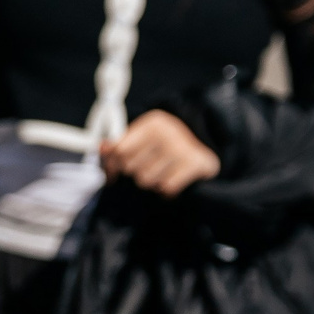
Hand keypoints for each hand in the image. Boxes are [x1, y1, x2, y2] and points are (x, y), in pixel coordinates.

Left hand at [100, 110, 221, 195]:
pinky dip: (169, 191)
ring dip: (154, 183)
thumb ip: (121, 144)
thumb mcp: (146, 139)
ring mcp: (182, 148)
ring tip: (165, 173)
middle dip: (139, 173)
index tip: (114, 173)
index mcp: (153, 123)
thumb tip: (102, 148)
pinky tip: (176, 180)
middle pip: (132, 169)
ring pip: (147, 181)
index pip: (119, 151)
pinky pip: (166, 188)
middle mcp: (167, 132)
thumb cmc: (170, 147)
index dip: (113, 166)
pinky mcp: (195, 165)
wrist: (212, 148)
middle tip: (152, 168)